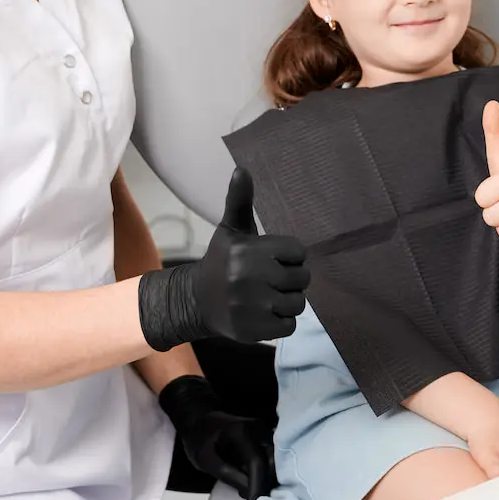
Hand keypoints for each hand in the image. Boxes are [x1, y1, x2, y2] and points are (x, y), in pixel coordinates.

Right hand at [138, 169, 308, 349]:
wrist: (196, 301)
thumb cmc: (222, 261)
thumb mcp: (231, 230)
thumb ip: (240, 201)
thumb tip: (242, 169)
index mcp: (249, 250)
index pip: (298, 252)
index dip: (289, 256)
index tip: (271, 259)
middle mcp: (249, 277)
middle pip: (302, 278)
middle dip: (291, 280)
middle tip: (270, 280)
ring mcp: (251, 306)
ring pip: (298, 303)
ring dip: (287, 301)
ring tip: (267, 297)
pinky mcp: (253, 330)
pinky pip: (289, 326)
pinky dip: (280, 322)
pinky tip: (263, 313)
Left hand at [160, 375, 275, 499]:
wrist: (202, 420)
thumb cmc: (200, 440)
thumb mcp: (205, 460)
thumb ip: (227, 474)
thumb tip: (250, 493)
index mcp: (242, 432)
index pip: (256, 463)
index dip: (256, 488)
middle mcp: (259, 428)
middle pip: (272, 462)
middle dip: (265, 485)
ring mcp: (265, 431)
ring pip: (276, 461)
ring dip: (267, 480)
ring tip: (249, 493)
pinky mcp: (267, 437)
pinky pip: (273, 458)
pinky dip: (266, 474)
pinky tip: (253, 483)